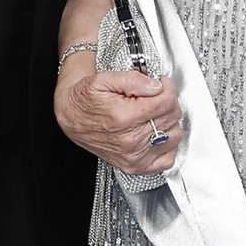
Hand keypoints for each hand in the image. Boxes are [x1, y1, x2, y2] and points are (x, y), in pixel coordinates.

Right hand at [54, 57, 181, 176]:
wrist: (71, 116)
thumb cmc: (85, 99)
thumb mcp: (105, 79)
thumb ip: (133, 79)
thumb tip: (156, 86)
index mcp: (124, 117)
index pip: (167, 102)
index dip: (167, 87)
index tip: (161, 84)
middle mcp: (130, 140)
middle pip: (171, 117)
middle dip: (166, 102)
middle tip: (153, 97)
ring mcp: (134, 156)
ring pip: (174, 135)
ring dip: (168, 122)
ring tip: (153, 114)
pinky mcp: (135, 166)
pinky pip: (167, 159)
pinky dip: (167, 145)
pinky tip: (157, 133)